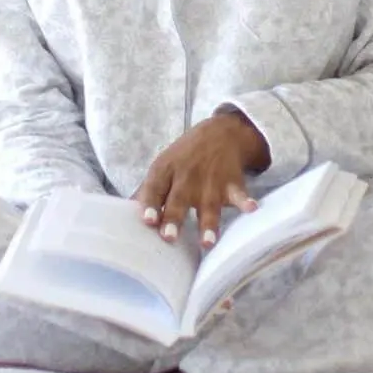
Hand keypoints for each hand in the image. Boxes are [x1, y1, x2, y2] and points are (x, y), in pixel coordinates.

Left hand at [136, 108, 271, 246]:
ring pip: (209, 205)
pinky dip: (246, 201)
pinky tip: (251, 209)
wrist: (221, 131)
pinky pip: (239, 194)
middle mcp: (187, 177)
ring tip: (207, 242)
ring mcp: (211, 181)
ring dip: (209, 223)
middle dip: (173, 218)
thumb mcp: (163, 167)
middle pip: (179, 200)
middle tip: (168, 237)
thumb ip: (147, 192)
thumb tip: (121, 214)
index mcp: (165, 171)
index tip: (146, 220)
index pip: (154, 189)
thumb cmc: (185, 156)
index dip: (149, 204)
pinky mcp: (232, 183)